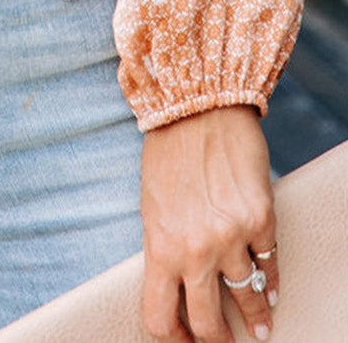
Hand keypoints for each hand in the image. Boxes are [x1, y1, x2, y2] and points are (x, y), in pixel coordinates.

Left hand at [141, 105, 278, 342]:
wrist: (197, 105)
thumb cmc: (167, 152)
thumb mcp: (151, 205)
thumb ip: (164, 247)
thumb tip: (177, 284)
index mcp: (159, 246)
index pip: (159, 317)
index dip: (173, 340)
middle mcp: (195, 250)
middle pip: (207, 322)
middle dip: (216, 341)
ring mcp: (231, 237)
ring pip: (246, 297)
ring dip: (254, 317)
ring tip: (260, 328)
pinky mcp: (261, 220)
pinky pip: (270, 266)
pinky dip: (271, 284)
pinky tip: (270, 293)